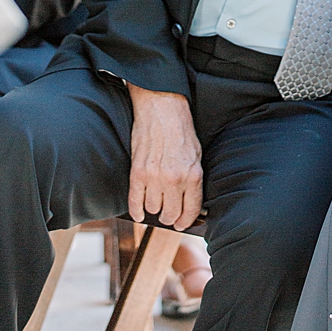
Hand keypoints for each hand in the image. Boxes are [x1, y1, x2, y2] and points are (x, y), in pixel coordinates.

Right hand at [125, 84, 203, 229]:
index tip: (181, 223)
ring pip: (153, 208)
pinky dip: (136, 210)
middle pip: (170, 213)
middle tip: (168, 215)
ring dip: (154, 209)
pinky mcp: (137, 171)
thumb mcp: (196, 155)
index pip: (190, 210)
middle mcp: (174, 179)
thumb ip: (193, 180)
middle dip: (170, 217)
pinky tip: (139, 212)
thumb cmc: (180, 129)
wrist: (161, 107)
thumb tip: (187, 201)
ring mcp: (154, 176)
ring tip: (155, 204)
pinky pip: (135, 200)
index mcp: (193, 175)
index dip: (185, 221)